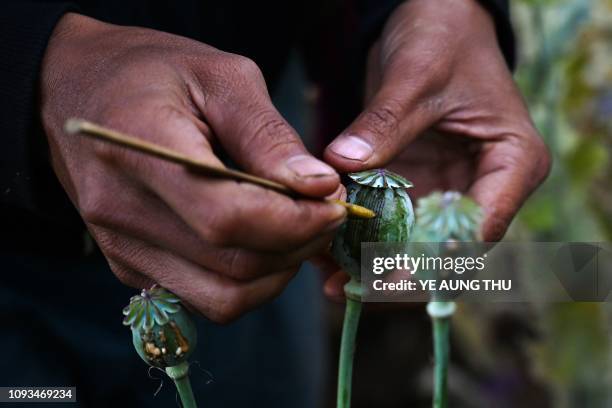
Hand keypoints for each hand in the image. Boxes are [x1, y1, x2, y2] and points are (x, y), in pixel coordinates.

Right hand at [41, 13, 344, 322]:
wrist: (76, 92)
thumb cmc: (153, 74)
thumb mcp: (221, 78)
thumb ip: (269, 136)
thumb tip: (320, 188)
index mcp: (138, 146)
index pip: (227, 218)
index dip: (295, 221)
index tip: (334, 202)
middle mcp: (121, 210)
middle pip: (234, 266)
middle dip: (300, 245)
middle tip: (327, 210)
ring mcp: (121, 246)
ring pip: (225, 298)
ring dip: (279, 271)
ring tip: (298, 228)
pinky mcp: (129, 265)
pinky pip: (205, 298)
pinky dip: (248, 280)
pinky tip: (261, 240)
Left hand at [321, 0, 550, 298]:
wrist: (433, 20)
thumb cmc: (443, 37)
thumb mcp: (417, 74)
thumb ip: (385, 122)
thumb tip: (342, 166)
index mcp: (512, 163)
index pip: (480, 227)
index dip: (434, 257)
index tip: (386, 271)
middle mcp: (485, 186)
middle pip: (445, 249)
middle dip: (397, 271)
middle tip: (349, 287)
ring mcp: (448, 188)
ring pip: (414, 243)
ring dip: (374, 262)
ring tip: (331, 280)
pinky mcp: (417, 184)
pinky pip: (391, 221)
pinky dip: (362, 237)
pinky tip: (328, 251)